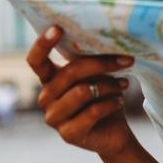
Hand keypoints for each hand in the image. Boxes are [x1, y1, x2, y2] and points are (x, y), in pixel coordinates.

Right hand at [28, 26, 137, 159]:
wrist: (114, 133)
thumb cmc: (103, 98)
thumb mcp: (97, 76)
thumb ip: (91, 61)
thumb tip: (108, 41)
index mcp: (49, 80)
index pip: (36, 60)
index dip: (43, 44)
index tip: (57, 28)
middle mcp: (46, 98)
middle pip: (69, 73)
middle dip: (101, 63)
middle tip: (127, 60)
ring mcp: (54, 118)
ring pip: (83, 92)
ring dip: (109, 86)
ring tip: (124, 84)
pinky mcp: (68, 134)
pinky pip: (92, 112)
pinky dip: (111, 103)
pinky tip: (119, 101)